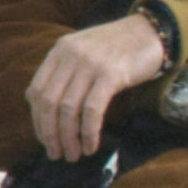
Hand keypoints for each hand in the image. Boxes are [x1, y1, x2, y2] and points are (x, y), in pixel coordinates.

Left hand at [24, 16, 168, 160]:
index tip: (46, 139)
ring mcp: (90, 64)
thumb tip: (49, 110)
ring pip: (68, 109)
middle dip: (50, 134)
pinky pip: (92, 110)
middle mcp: (70, 56)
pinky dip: (88, 132)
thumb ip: (65, 72)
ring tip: (73, 155)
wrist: (152, 31)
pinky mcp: (111, 74)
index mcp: (59, 51)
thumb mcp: (84, 51)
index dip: (38, 120)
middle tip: (56, 155)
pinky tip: (91, 146)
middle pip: (49, 103)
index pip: (36, 91)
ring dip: (68, 138)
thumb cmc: (120, 47)